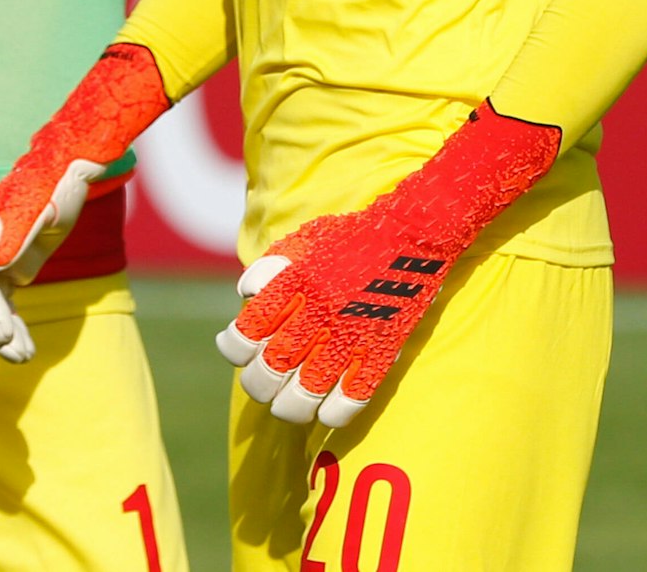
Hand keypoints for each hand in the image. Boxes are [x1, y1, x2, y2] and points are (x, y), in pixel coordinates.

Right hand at [0, 43, 171, 361]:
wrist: (73, 164)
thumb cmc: (56, 180)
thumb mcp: (41, 205)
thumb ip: (17, 233)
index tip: (2, 337)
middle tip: (17, 357)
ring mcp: (0, 257)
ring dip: (6, 332)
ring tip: (24, 358)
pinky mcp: (16, 263)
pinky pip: (10, 301)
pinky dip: (16, 322)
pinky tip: (28, 344)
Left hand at [217, 101, 559, 427]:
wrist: (412, 233)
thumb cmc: (351, 237)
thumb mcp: (304, 240)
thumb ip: (272, 268)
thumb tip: (246, 296)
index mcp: (296, 281)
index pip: (250, 328)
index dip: (234, 347)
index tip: (235, 350)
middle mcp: (320, 309)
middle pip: (273, 366)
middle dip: (258, 384)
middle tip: (259, 383)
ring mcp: (352, 332)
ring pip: (308, 390)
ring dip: (290, 407)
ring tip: (286, 406)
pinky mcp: (383, 348)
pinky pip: (354, 395)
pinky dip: (336, 412)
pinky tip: (327, 413)